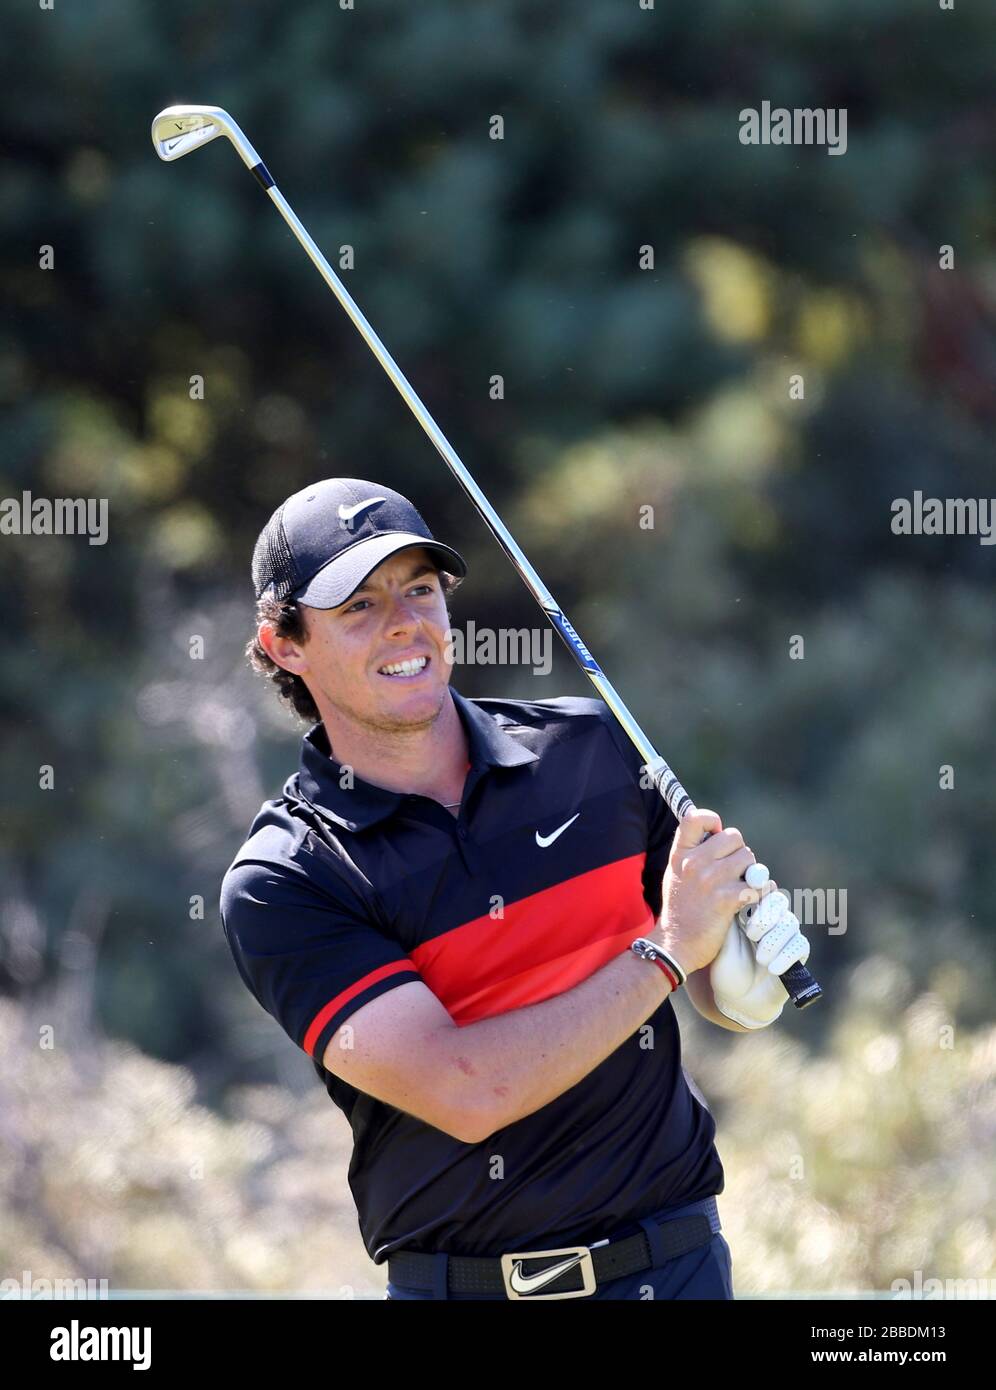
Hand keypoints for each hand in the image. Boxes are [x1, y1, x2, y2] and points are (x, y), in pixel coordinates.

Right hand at [658, 810, 762, 976]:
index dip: (712, 820)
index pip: (695, 817)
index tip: (716, 835)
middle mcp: (695, 862)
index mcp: (681, 854)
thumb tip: (718, 834)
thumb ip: (693, 853)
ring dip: (752, 873)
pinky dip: (760, 894)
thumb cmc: (679, 909)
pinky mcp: (727, 900)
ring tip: (741, 887)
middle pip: (734, 837)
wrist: (675, 944)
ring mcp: (711, 880)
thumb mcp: (676, 873)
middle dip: (740, 853)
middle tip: (734, 871)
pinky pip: (758, 885)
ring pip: (750, 859)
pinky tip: (751, 902)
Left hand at [710, 883, 809, 1028]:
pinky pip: (800, 945)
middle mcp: (771, 919)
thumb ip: (727, 914)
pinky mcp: (798, 954)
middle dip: (766, 915)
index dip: (758, 892)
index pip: (760, 889)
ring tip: (760, 959)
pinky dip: (786, 956)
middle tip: (751, 934)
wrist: (737, 999)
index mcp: (751, 910)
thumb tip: (730, 886)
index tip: (748, 904)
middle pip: (779, 900)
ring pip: (790, 923)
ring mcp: (785, 935)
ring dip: (774, 941)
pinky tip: (772, 969)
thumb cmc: (726, 967)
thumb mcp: (721, 940)